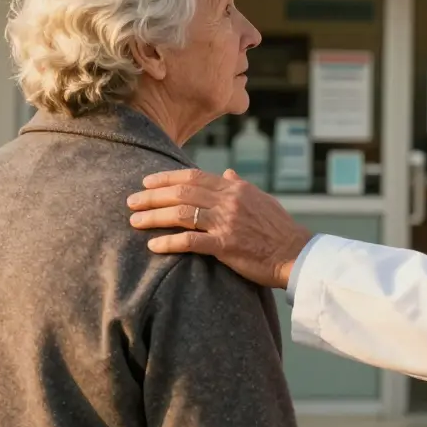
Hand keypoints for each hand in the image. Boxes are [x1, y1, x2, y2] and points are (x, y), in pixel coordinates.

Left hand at [127, 169, 312, 288]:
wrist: (295, 253)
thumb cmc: (279, 228)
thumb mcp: (261, 199)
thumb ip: (240, 186)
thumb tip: (226, 173)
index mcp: (234, 189)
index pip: (193, 177)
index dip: (166, 178)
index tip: (147, 182)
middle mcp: (228, 201)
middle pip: (182, 193)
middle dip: (152, 196)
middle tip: (131, 201)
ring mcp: (226, 223)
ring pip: (181, 214)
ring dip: (154, 217)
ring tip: (134, 222)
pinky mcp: (226, 246)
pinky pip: (191, 241)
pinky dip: (170, 242)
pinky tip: (153, 245)